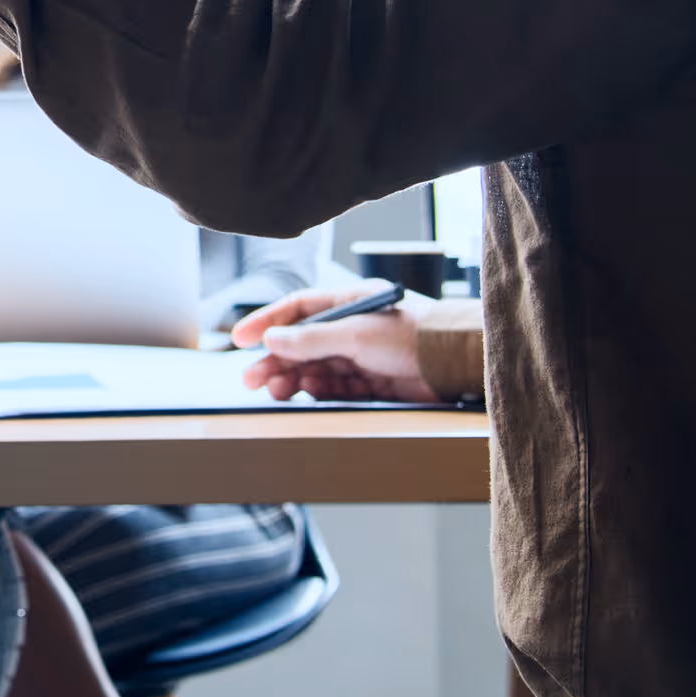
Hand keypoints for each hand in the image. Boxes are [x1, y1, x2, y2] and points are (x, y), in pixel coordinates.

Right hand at [231, 283, 439, 403]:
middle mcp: (353, 327)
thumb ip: (311, 338)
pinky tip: (305, 393)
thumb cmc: (413, 336)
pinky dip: (318, 390)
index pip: (297, 309)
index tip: (240, 339)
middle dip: (275, 360)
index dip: (267, 322)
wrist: (455, 363)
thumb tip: (272, 340)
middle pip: (302, 343)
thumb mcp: (355, 333)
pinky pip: (336, 386)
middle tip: (251, 379)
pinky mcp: (373, 380)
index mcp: (348, 303)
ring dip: (293, 378)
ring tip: (275, 390)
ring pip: (316, 367)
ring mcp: (362, 354)